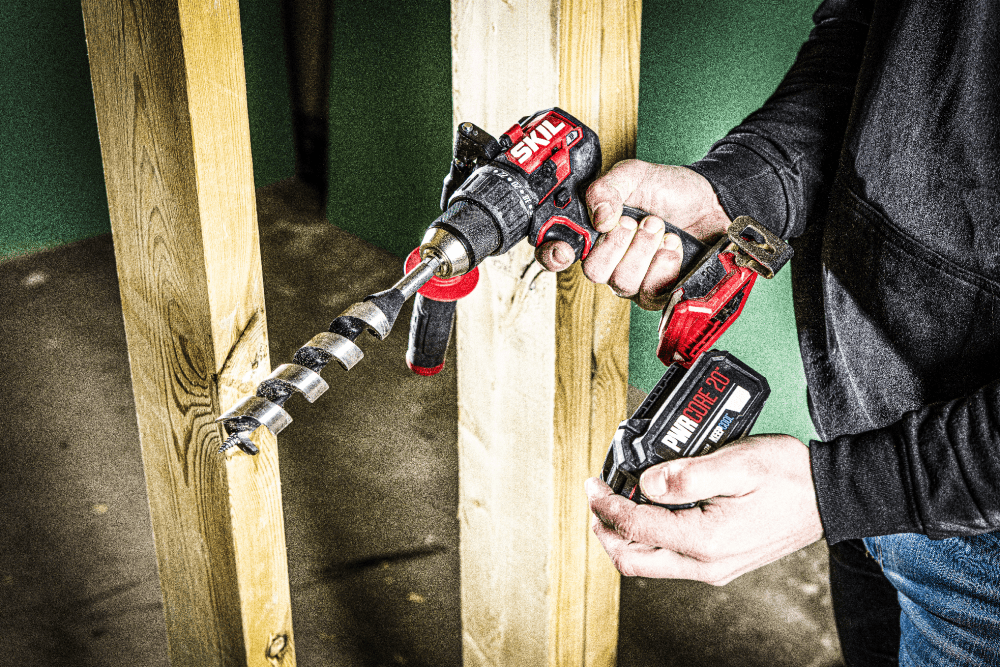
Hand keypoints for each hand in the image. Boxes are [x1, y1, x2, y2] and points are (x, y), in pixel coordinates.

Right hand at [535, 160, 730, 309]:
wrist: (710, 202)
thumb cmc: (670, 190)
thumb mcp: (634, 176)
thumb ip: (607, 189)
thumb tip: (599, 218)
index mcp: (592, 232)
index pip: (556, 253)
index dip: (553, 256)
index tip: (566, 250)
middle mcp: (608, 259)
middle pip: (593, 272)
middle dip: (619, 244)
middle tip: (638, 221)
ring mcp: (632, 278)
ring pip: (622, 282)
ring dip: (645, 250)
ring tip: (661, 228)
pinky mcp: (658, 292)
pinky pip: (649, 293)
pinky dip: (663, 265)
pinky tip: (672, 247)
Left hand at [586, 434, 822, 584]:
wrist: (828, 496)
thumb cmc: (787, 476)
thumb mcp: (736, 462)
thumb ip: (686, 475)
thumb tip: (645, 484)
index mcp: (705, 540)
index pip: (635, 528)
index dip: (605, 505)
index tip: (593, 484)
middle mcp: (706, 564)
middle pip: (633, 560)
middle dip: (605, 530)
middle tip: (597, 499)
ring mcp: (714, 568)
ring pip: (649, 564)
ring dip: (625, 536)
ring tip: (616, 504)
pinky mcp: (720, 564)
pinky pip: (670, 559)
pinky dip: (649, 538)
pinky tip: (649, 512)